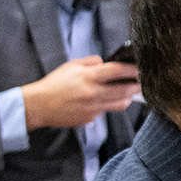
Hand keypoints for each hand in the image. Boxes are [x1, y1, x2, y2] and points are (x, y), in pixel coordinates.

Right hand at [22, 55, 140, 130]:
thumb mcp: (70, 66)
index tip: (140, 69)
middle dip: (136, 86)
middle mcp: (93, 93)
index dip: (132, 69)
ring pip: (120, 104)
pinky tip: (99, 102)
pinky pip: (104, 111)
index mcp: (88, 76)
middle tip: (141, 84)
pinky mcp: (89, 118)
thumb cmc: (53, 84)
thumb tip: (105, 62)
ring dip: (127, 98)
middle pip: (125, 90)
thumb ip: (90, 62)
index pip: (117, 71)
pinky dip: (105, 106)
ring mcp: (92, 107)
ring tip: (128, 94)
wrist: (38, 105)